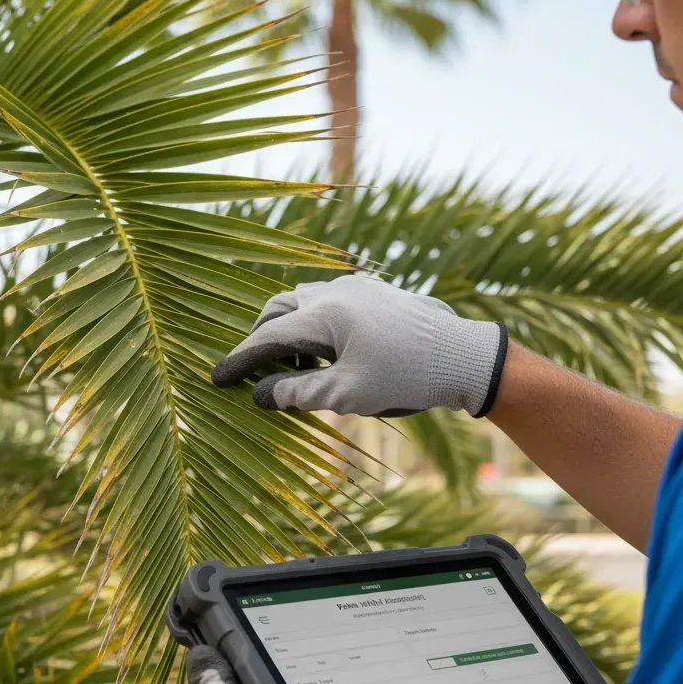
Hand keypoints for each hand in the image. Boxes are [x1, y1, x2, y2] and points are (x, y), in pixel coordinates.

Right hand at [211, 276, 507, 418]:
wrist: (466, 357)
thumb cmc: (407, 377)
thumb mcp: (346, 394)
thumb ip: (297, 393)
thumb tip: (260, 394)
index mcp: (323, 314)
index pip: (267, 338)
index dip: (239, 360)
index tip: (216, 379)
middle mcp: (334, 292)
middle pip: (278, 309)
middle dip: (261, 340)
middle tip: (254, 372)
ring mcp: (356, 288)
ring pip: (302, 303)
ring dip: (289, 333)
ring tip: (296, 371)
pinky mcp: (374, 293)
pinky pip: (327, 303)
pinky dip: (313, 327)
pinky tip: (326, 356)